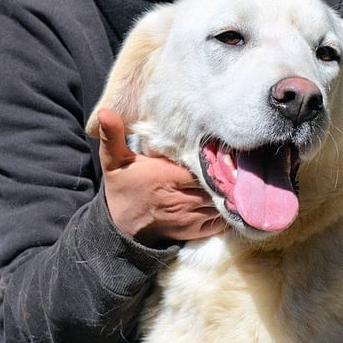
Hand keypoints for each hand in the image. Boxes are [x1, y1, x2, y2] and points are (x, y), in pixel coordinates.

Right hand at [96, 108, 226, 246]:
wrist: (118, 224)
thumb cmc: (122, 185)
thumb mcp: (114, 159)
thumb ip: (113, 136)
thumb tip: (105, 112)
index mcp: (164, 178)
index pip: (201, 170)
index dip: (215, 162)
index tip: (225, 153)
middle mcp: (177, 199)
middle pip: (214, 186)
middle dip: (226, 177)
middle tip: (237, 166)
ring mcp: (186, 218)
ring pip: (218, 205)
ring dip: (228, 195)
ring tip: (236, 181)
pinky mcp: (190, 231)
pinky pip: (217, 223)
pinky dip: (226, 213)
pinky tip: (230, 201)